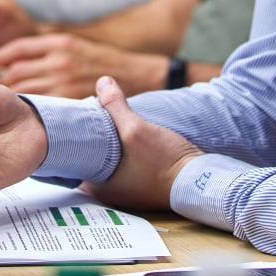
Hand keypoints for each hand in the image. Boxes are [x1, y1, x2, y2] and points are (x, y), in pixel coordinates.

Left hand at [0, 33, 168, 98]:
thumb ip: (47, 49)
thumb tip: (15, 58)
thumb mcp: (74, 44)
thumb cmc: (101, 60)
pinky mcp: (71, 98)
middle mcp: (59, 59)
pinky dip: (29, 106)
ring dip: (11, 95)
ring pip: (26, 88)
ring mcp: (65, 80)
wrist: (135, 74)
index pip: (18, 47)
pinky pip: (41, 103)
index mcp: (59, 42)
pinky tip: (23, 111)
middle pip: (17, 69)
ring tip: (2, 101)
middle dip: (1, 79)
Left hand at [82, 76, 202, 209]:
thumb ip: (115, 106)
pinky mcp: (143, 183)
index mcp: (99, 187)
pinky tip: (127, 133)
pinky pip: (124, 163)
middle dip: (92, 137)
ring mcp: (127, 190)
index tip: (77, 119)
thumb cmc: (166, 163)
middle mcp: (109, 193)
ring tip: (108, 120)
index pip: (74, 160)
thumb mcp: (136, 130)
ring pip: (108, 160)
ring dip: (109, 142)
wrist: (201, 181)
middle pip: (91, 158)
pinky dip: (122, 149)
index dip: (74, 138)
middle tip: (92, 115)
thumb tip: (102, 82)